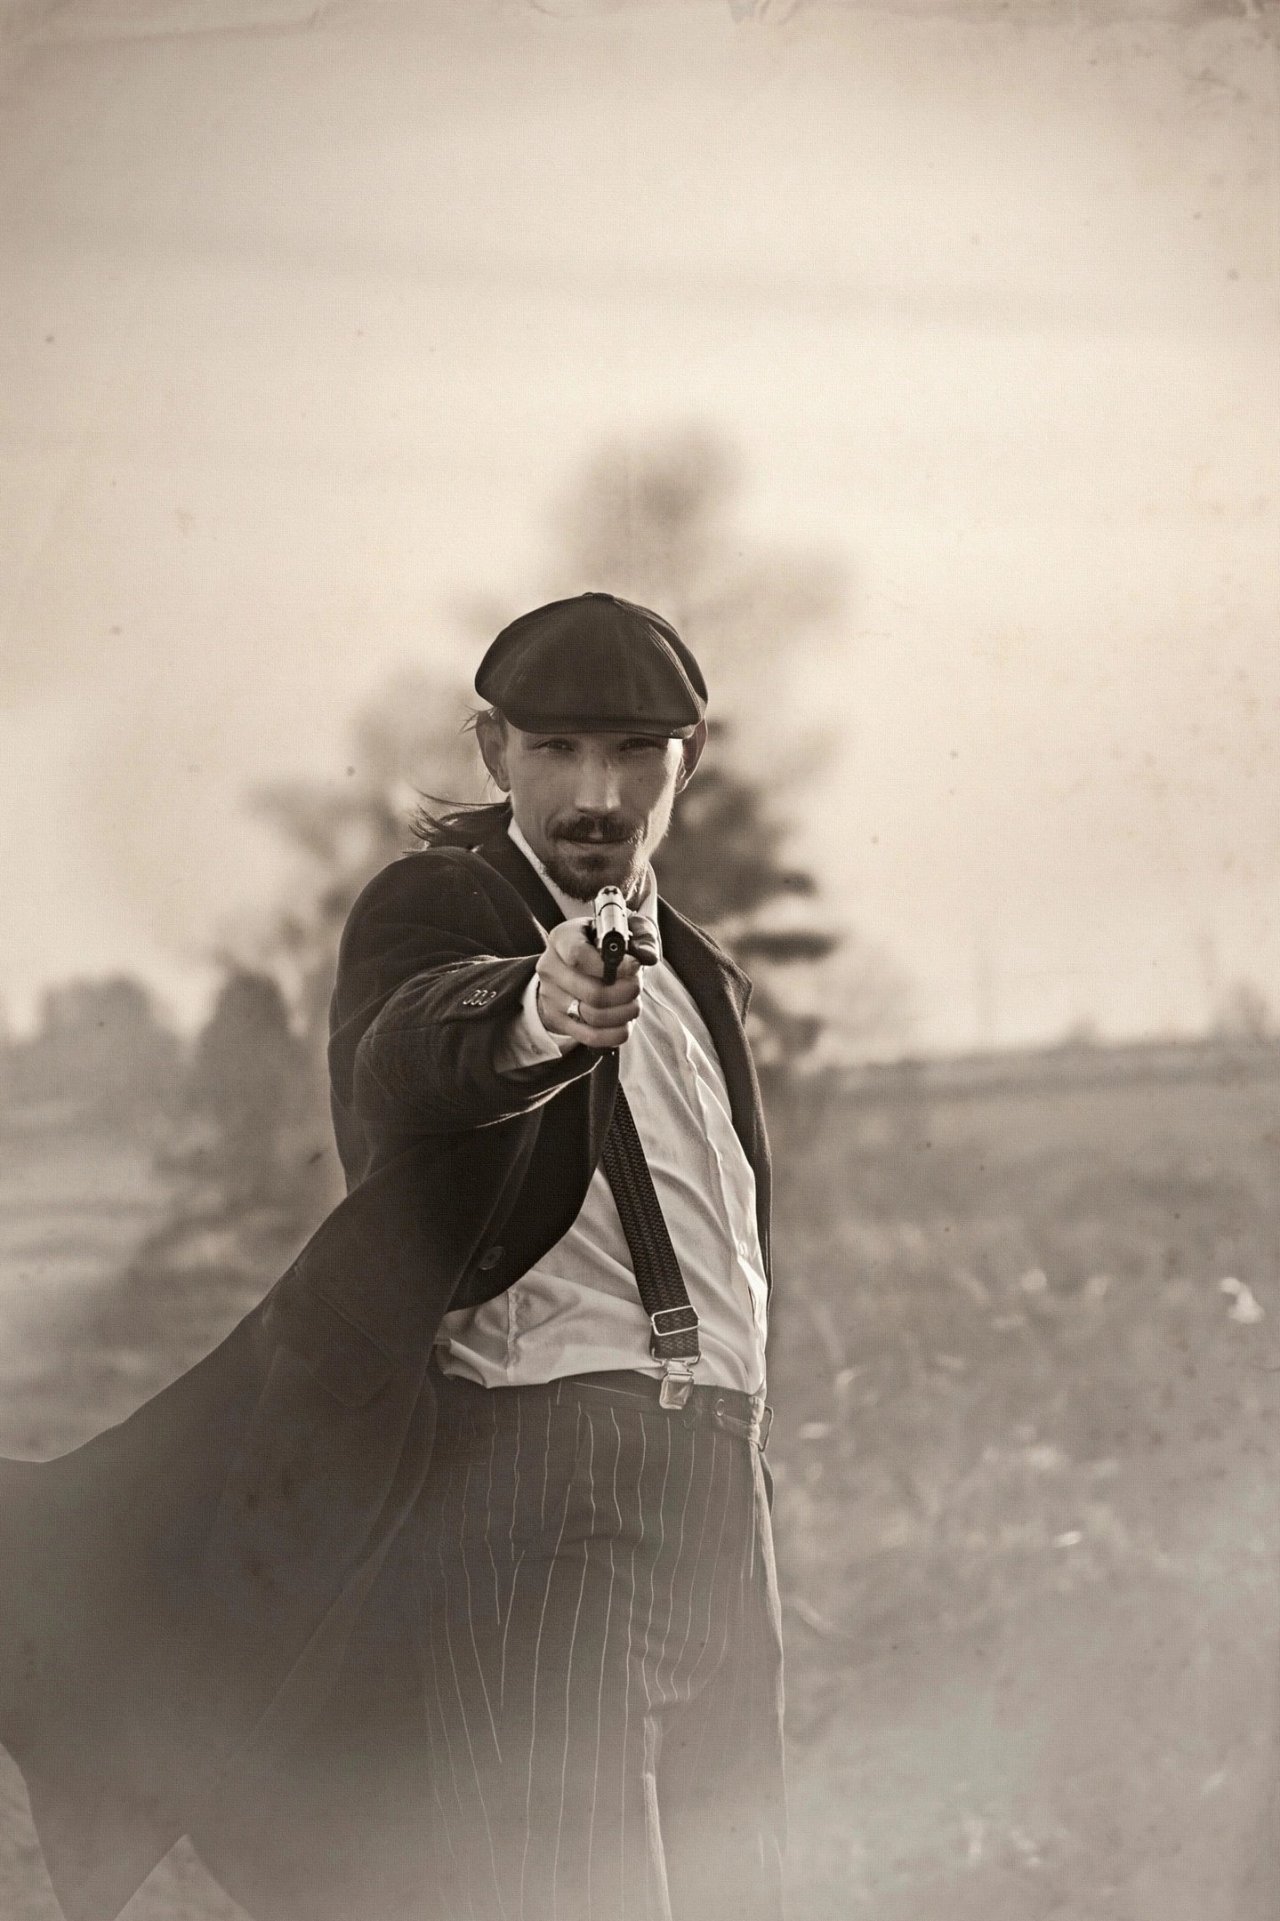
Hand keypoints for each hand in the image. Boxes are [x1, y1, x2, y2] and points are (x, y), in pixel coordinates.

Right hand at [535, 915, 654, 1049]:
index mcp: (563, 938)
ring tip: (633, 1003)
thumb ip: (642, 935)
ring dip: (624, 1013)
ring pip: (594, 1016)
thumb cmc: (601, 944)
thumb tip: (648, 956)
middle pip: (592, 992)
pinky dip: (615, 1033)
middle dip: (625, 993)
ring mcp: (551, 997)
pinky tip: (625, 1022)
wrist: (571, 965)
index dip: (613, 966)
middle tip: (637, 987)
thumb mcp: (622, 929)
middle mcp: (551, 967)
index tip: (635, 967)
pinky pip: (591, 1036)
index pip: (579, 955)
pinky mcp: (557, 1020)